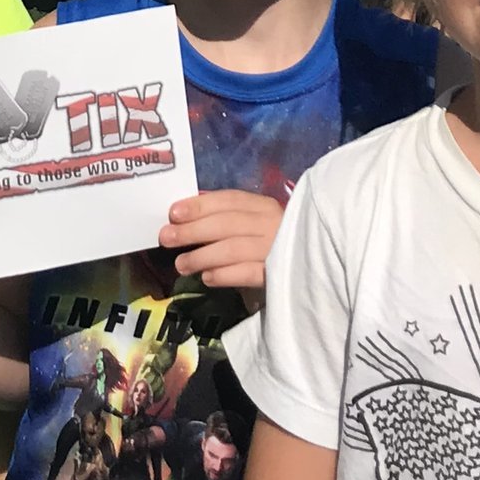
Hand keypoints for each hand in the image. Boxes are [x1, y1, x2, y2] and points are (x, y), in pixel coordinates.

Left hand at [160, 189, 285, 296]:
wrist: (313, 267)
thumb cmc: (272, 242)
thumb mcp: (254, 222)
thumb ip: (226, 216)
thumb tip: (184, 215)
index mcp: (264, 206)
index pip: (229, 200)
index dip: (199, 205)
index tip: (173, 213)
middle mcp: (272, 223)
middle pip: (227, 224)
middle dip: (193, 230)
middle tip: (167, 238)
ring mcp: (277, 249)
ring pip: (233, 249)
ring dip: (202, 256)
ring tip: (181, 264)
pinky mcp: (279, 275)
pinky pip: (247, 273)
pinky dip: (224, 274)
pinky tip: (207, 278)